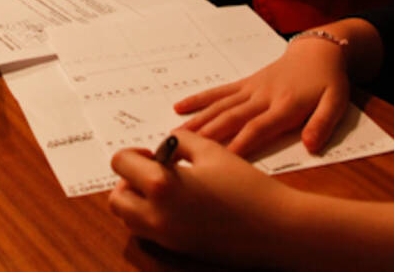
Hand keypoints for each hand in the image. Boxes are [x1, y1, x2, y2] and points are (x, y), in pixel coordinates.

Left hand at [108, 130, 300, 265]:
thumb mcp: (211, 151)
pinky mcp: (178, 249)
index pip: (121, 164)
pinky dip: (151, 217)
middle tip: (153, 171)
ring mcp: (166, 238)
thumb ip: (180, 142)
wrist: (276, 228)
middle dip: (128, 180)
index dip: (134, 153)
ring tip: (165, 187)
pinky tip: (179, 205)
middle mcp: (156, 217)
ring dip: (137, 201)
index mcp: (161, 186)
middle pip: (117, 198)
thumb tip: (165, 148)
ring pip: (129, 220)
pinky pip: (148, 233)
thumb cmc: (247, 186)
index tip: (154, 154)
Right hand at [176, 38, 351, 155]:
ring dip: (198, 120)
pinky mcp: (245, 83)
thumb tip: (310, 146)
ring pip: (221, 105)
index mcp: (286, 105)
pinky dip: (200, 99)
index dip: (240, 144)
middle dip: (209, 134)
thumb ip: (322, 124)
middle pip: (233, 117)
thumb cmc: (328, 81)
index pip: (259, 128)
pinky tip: (180, 107)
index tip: (221, 160)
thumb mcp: (336, 103)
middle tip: (184, 149)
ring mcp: (251, 88)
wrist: (318, 51)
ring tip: (177, 134)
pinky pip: (220, 91)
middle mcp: (264, 96)